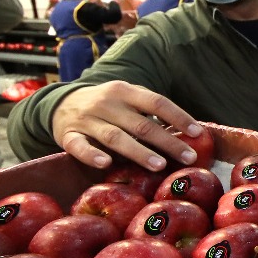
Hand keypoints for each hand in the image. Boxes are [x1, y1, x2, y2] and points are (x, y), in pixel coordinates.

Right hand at [51, 80, 202, 170]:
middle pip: (141, 124)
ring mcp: (87, 120)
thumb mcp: (127, 99)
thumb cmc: (107, 106)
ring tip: (159, 165)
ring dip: (139, 152)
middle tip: (188, 158)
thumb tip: (188, 133)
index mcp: (125, 91)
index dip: (178, 117)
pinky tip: (106, 164)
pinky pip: (80, 146)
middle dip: (167, 142)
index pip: (157, 102)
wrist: (60, 103)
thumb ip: (149, 112)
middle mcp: (107, 103)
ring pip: (115, 137)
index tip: (197, 133)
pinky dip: (92, 155)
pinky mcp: (68, 135)